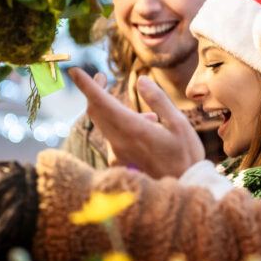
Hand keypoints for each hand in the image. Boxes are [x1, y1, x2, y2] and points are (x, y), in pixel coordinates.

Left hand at [68, 68, 205, 178]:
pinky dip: (123, 126)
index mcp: (132, 129)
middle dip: (95, 91)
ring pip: (105, 124)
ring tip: (152, 117)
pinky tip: (149, 132)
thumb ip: (158, 100)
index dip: (86, 85)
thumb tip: (141, 80)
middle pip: (96, 111)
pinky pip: (113, 137)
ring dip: (115, 111)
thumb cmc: (185, 156)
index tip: (75, 71)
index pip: (101, 102)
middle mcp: (119, 141)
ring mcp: (118, 153)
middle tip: (101, 77)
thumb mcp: (179, 123)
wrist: (184, 189)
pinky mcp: (120, 161)